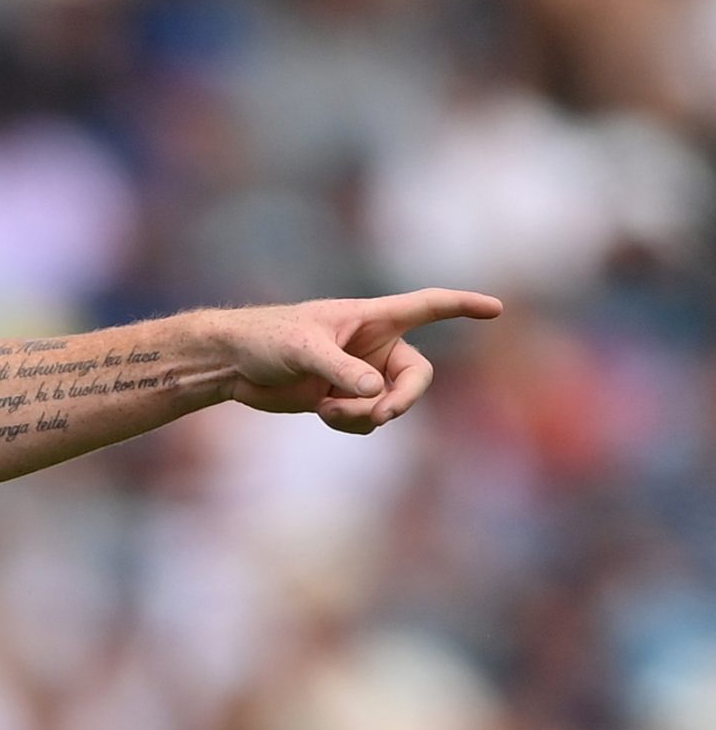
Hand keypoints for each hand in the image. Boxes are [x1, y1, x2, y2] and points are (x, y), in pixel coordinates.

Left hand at [215, 288, 503, 433]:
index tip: (496, 309)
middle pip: (417, 377)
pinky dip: (351, 423)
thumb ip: (341, 368)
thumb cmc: (266, 338)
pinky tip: (324, 412)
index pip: (428, 307)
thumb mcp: (303, 348)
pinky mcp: (343, 399)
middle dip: (403, 399)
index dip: (462, 306)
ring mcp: (360, 375)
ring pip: (390, 404)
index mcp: (372, 318)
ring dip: (367, 415)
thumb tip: (376, 392)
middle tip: (380, 414)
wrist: (232, 363)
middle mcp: (374, 346)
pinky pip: (366, 419)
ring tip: (330, 410)